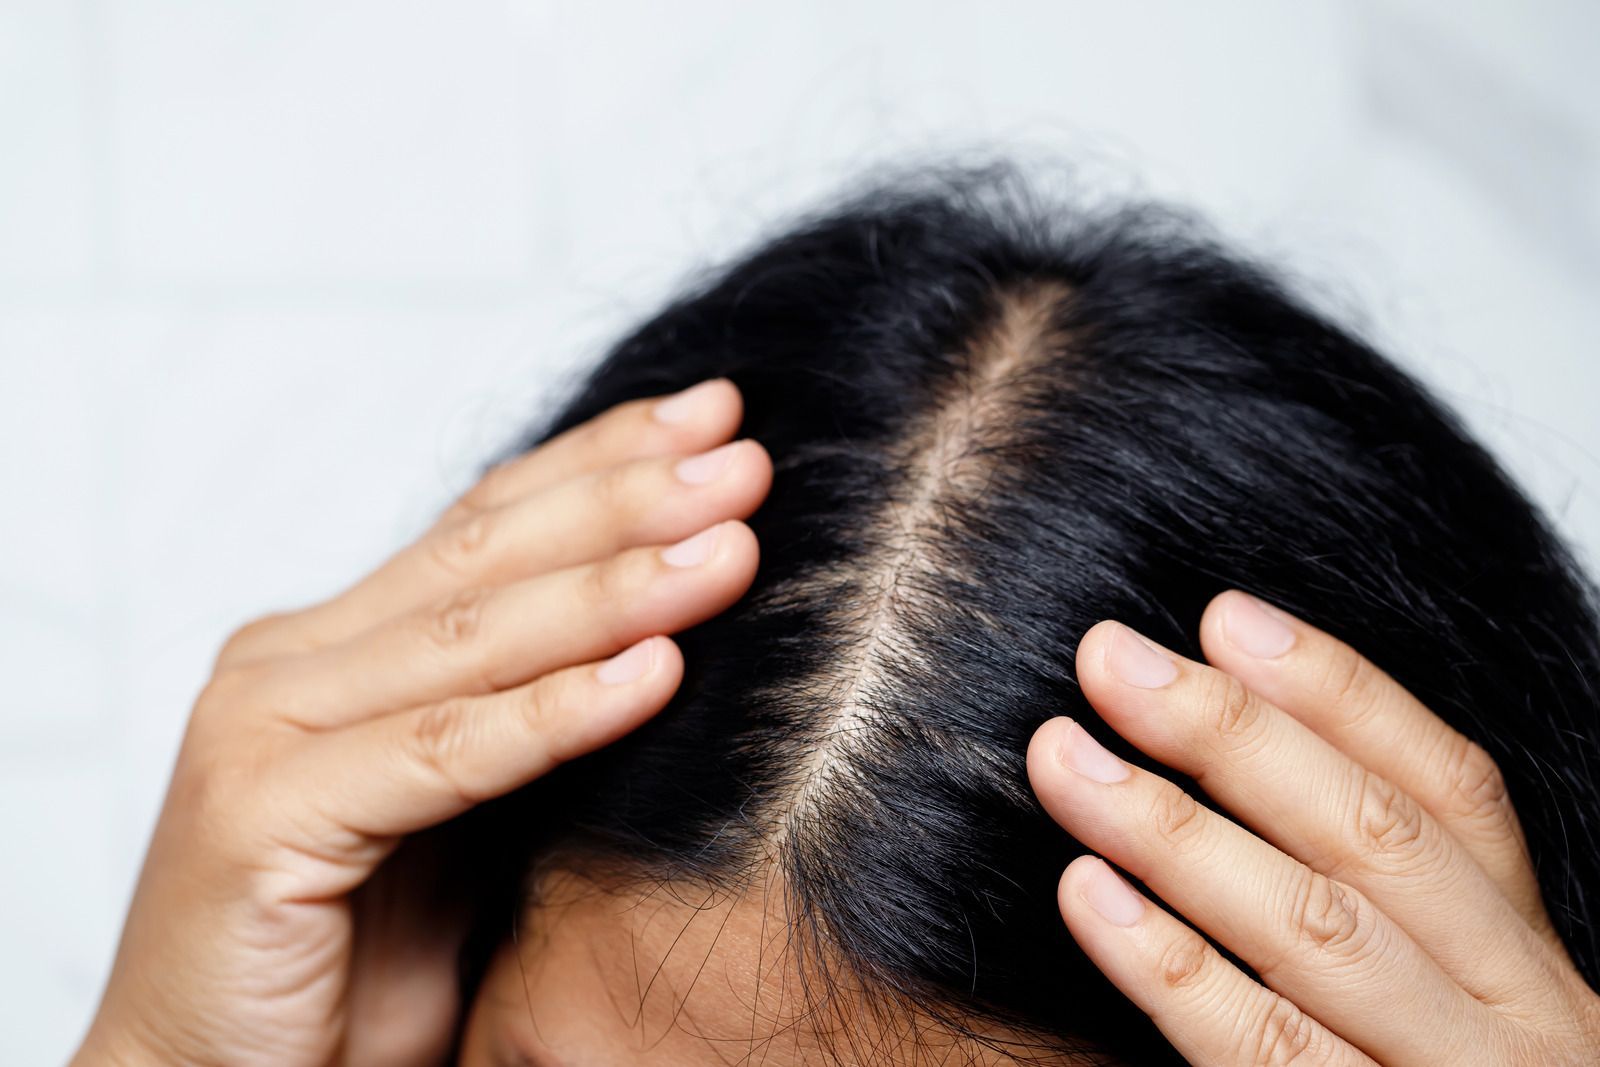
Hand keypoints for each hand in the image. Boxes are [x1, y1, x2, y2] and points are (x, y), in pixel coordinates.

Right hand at [74, 379, 771, 1066]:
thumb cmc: (345, 967)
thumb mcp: (461, 819)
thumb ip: (520, 725)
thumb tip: (665, 645)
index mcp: (335, 648)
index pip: (486, 527)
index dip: (601, 461)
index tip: (715, 418)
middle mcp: (290, 665)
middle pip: (485, 556)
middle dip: (626, 499)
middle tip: (746, 457)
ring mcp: (261, 730)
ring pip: (472, 640)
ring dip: (616, 588)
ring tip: (732, 543)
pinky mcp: (258, 817)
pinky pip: (444, 754)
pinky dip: (556, 712)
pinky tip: (658, 673)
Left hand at [1027, 591, 1599, 1064]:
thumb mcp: (1449, 998)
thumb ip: (1376, 898)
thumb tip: (1227, 742)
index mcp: (1528, 958)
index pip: (1449, 790)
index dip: (1338, 692)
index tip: (1222, 615)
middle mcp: (1514, 1019)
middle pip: (1371, 841)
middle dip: (1231, 737)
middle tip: (1107, 657)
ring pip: (1317, 933)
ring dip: (1176, 833)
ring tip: (1065, 757)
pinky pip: (1269, 1058)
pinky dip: (1175, 972)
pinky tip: (1091, 899)